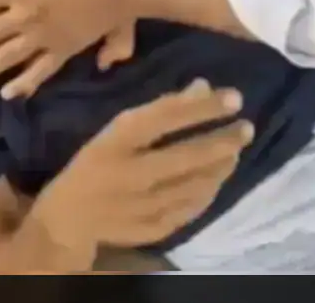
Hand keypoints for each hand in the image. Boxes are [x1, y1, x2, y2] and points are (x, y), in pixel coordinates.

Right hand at [32, 79, 253, 249]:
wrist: (68, 220)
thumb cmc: (97, 163)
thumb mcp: (118, 130)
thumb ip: (161, 109)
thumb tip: (205, 86)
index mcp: (115, 141)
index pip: (165, 118)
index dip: (203, 107)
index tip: (235, 98)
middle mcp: (129, 173)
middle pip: (186, 156)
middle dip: (222, 141)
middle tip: (247, 128)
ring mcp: (140, 206)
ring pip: (193, 185)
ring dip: (220, 166)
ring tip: (235, 150)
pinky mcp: (150, 229)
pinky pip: (189, 209)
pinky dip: (207, 192)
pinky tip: (217, 178)